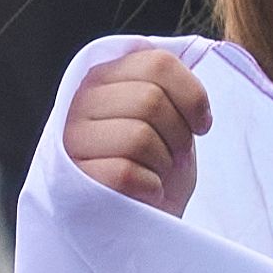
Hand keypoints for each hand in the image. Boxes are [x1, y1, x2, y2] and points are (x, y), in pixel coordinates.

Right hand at [63, 44, 211, 214]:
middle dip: (178, 135)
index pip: (158, 63)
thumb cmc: (159, 166)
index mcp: (105, 76)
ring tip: (156, 174)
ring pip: (140, 136)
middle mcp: (80, 101)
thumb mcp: (169, 118)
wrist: (143, 223)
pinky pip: (127, 173)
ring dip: (164, 163)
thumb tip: (198, 49)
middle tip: (174, 156)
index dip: (193, 96)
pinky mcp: (74, 178)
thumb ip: (168, 85)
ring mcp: (72, 139)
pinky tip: (146, 192)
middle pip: (151, 100)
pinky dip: (151, 187)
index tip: (201, 125)